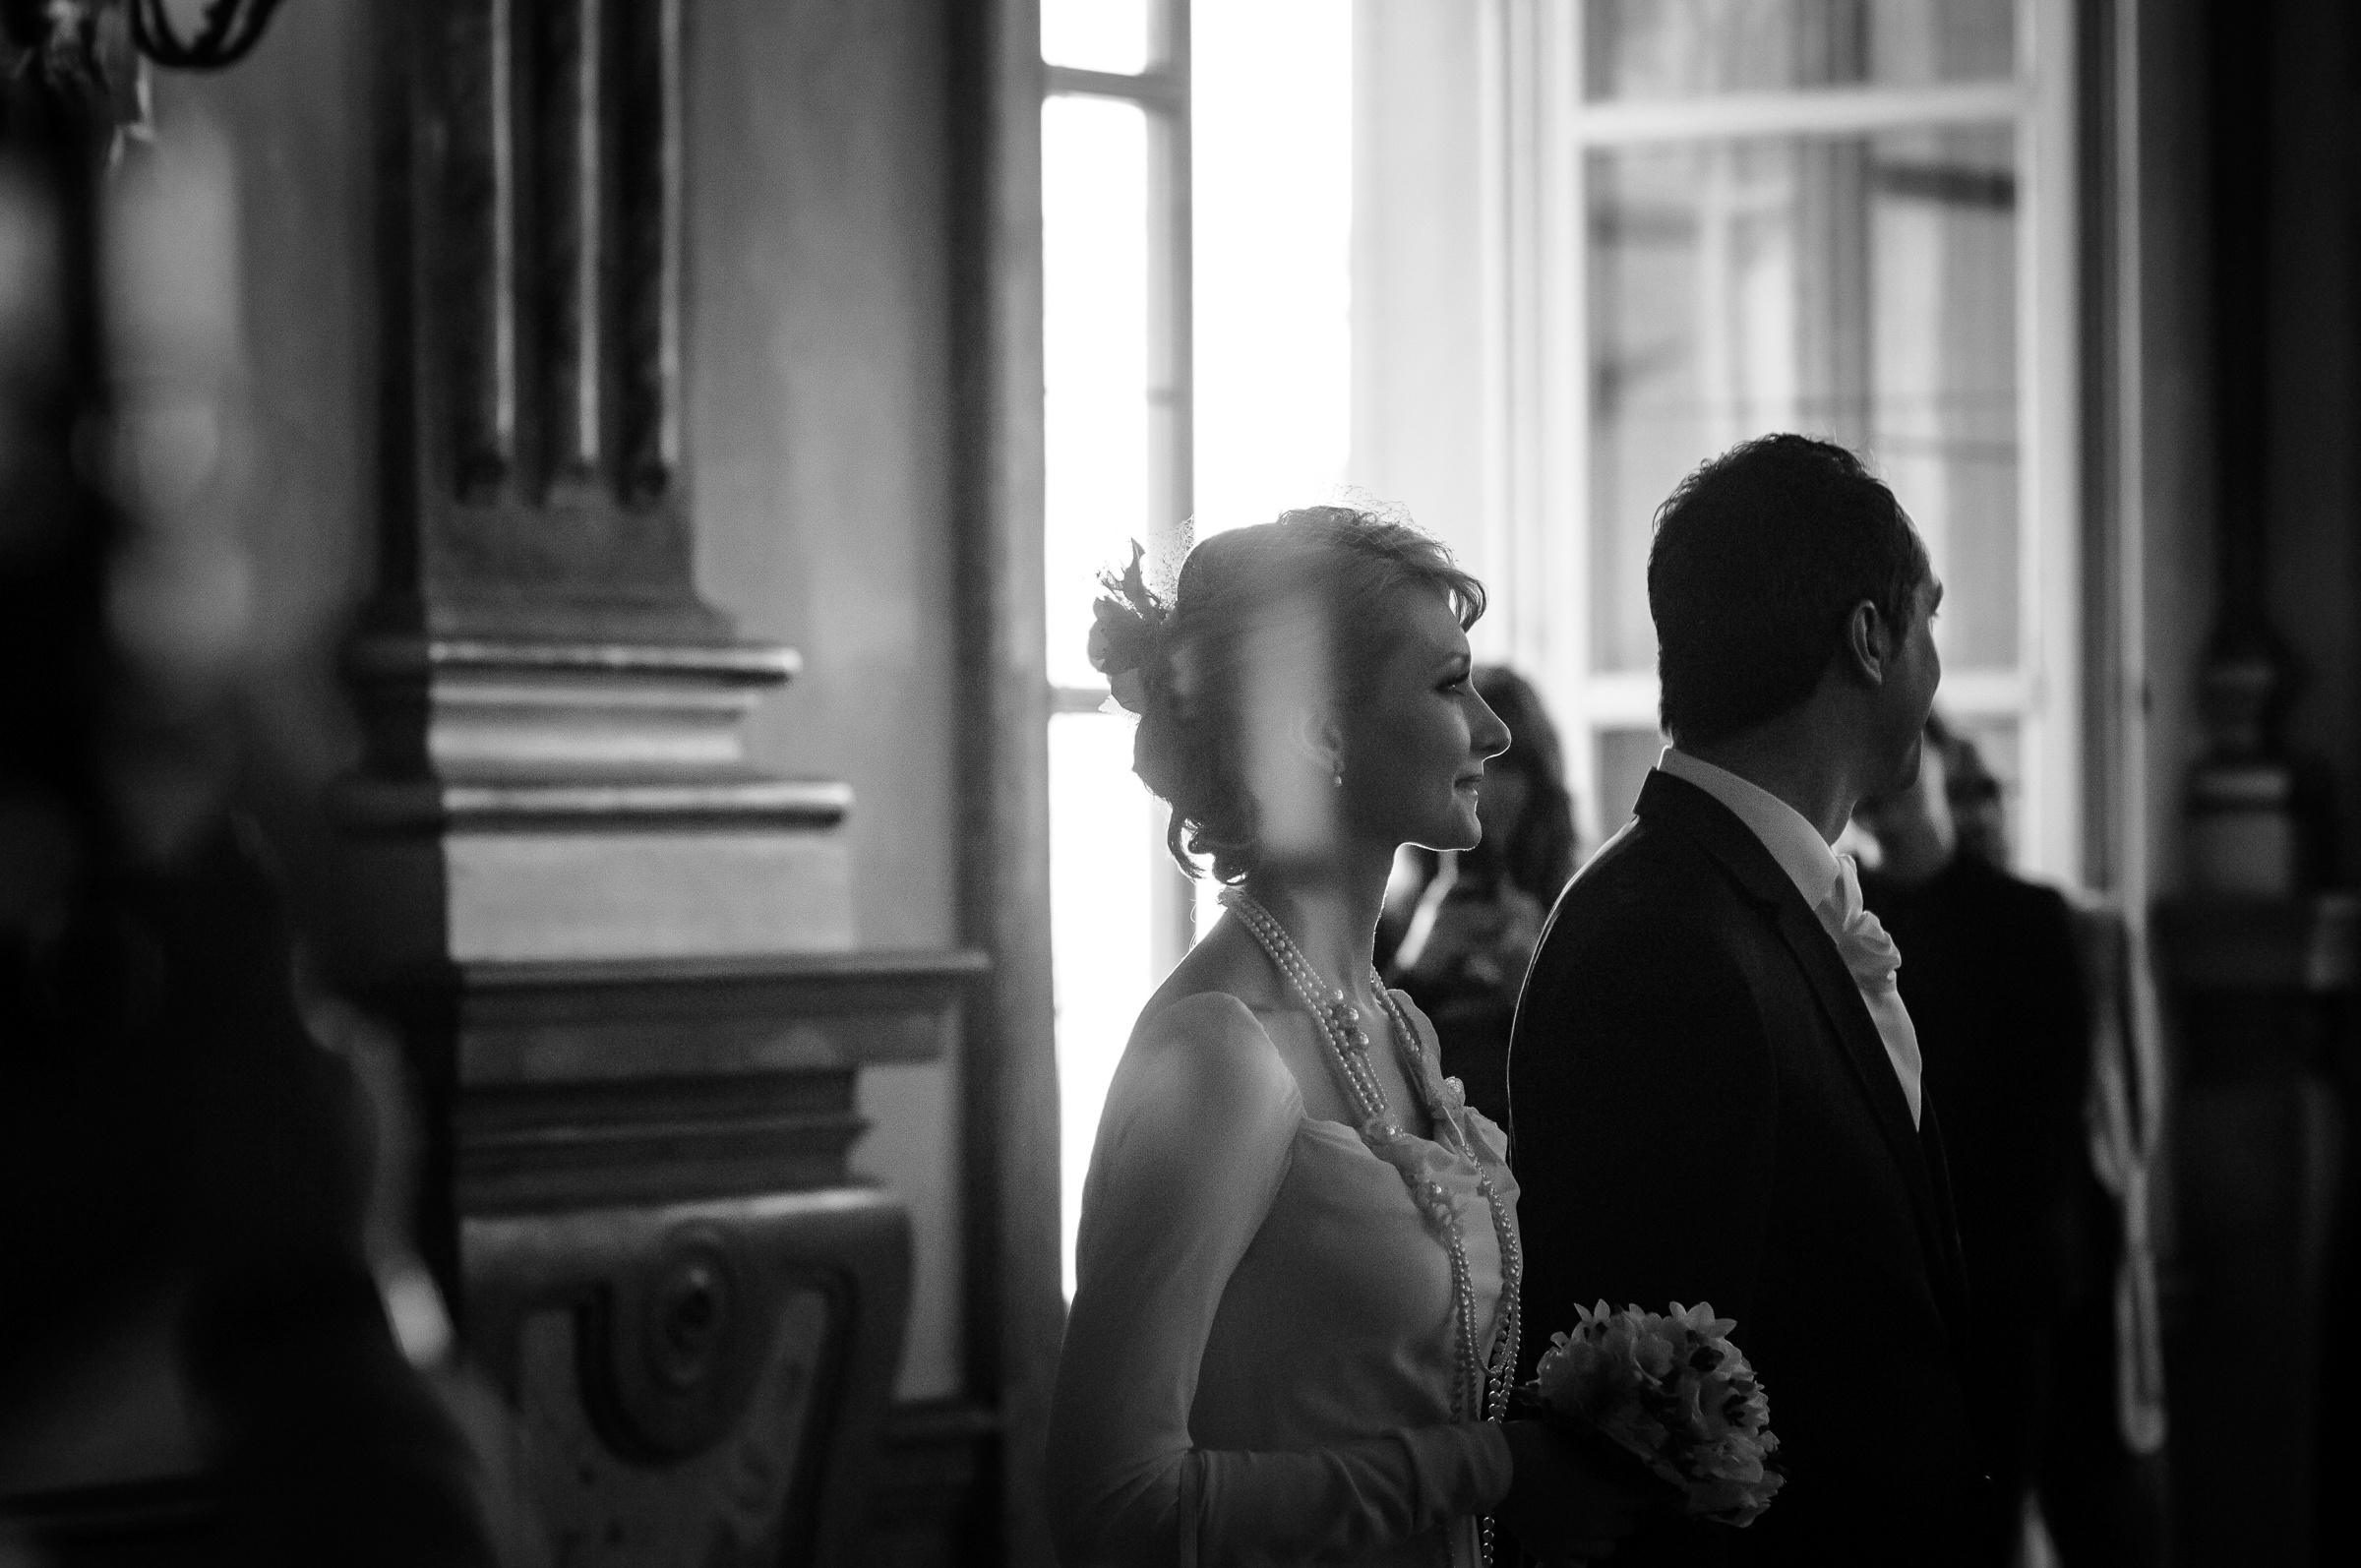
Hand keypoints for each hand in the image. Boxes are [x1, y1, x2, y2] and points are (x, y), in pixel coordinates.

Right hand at [1495, 1420, 1663, 1563]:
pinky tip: (1571, 1539)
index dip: (1655, 1491)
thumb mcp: (1576, 1438)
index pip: (1651, 1498)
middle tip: (1609, 1495)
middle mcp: (1599, 1523)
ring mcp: (1576, 1544)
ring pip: (1608, 1548)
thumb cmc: (1535, 1443)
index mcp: (1609, 1492)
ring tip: (1589, 1518)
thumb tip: (1625, 1455)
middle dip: (1624, 1510)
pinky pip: (1579, 1565)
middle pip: (1630, 1524)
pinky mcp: (1553, 1556)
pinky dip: (1579, 1554)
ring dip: (1604, 1533)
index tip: (1659, 1486)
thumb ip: (1603, 1454)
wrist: (1493, 1467)